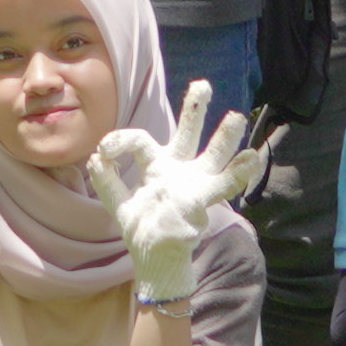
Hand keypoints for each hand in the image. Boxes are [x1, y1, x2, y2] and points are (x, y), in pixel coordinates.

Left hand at [105, 86, 255, 303]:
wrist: (154, 260)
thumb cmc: (143, 229)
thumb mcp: (120, 205)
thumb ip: (108, 182)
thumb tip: (94, 157)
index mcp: (156, 165)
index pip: (140, 141)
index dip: (120, 141)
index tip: (103, 150)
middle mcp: (177, 169)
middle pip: (187, 134)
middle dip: (194, 109)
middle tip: (202, 85)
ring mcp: (192, 184)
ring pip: (212, 155)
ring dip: (224, 137)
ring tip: (235, 118)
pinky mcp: (200, 202)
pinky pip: (222, 186)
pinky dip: (237, 173)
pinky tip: (251, 158)